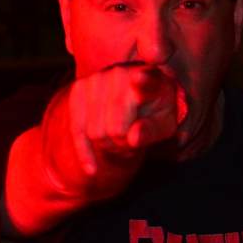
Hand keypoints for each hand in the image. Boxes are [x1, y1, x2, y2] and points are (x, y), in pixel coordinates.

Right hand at [61, 63, 187, 176]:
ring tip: (121, 139)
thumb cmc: (156, 115)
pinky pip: (77, 129)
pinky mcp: (79, 90)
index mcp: (151, 78)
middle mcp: (122, 72)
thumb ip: (152, 131)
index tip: (140, 79)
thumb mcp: (164, 126)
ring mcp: (97, 79)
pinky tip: (92, 170)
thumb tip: (133, 137)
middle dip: (123, 144)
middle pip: (115, 127)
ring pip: (95, 132)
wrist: (136, 102)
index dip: (143, 81)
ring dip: (107, 146)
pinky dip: (85, 153)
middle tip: (132, 140)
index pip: (147, 82)